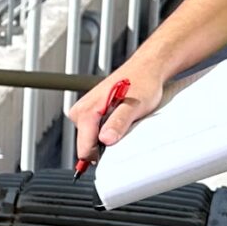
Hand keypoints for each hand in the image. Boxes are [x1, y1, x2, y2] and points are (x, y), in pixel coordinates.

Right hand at [64, 56, 170, 174]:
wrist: (145, 69)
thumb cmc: (142, 84)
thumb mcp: (133, 106)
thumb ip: (118, 123)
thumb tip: (105, 139)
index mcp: (86, 111)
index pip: (84, 149)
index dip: (101, 156)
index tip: (118, 150)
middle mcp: (80, 111)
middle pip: (86, 145)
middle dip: (105, 144)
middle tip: (124, 128)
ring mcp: (83, 110)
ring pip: (90, 138)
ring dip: (107, 136)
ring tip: (123, 120)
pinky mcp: (89, 111)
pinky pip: (94, 130)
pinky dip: (107, 129)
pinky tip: (119, 118)